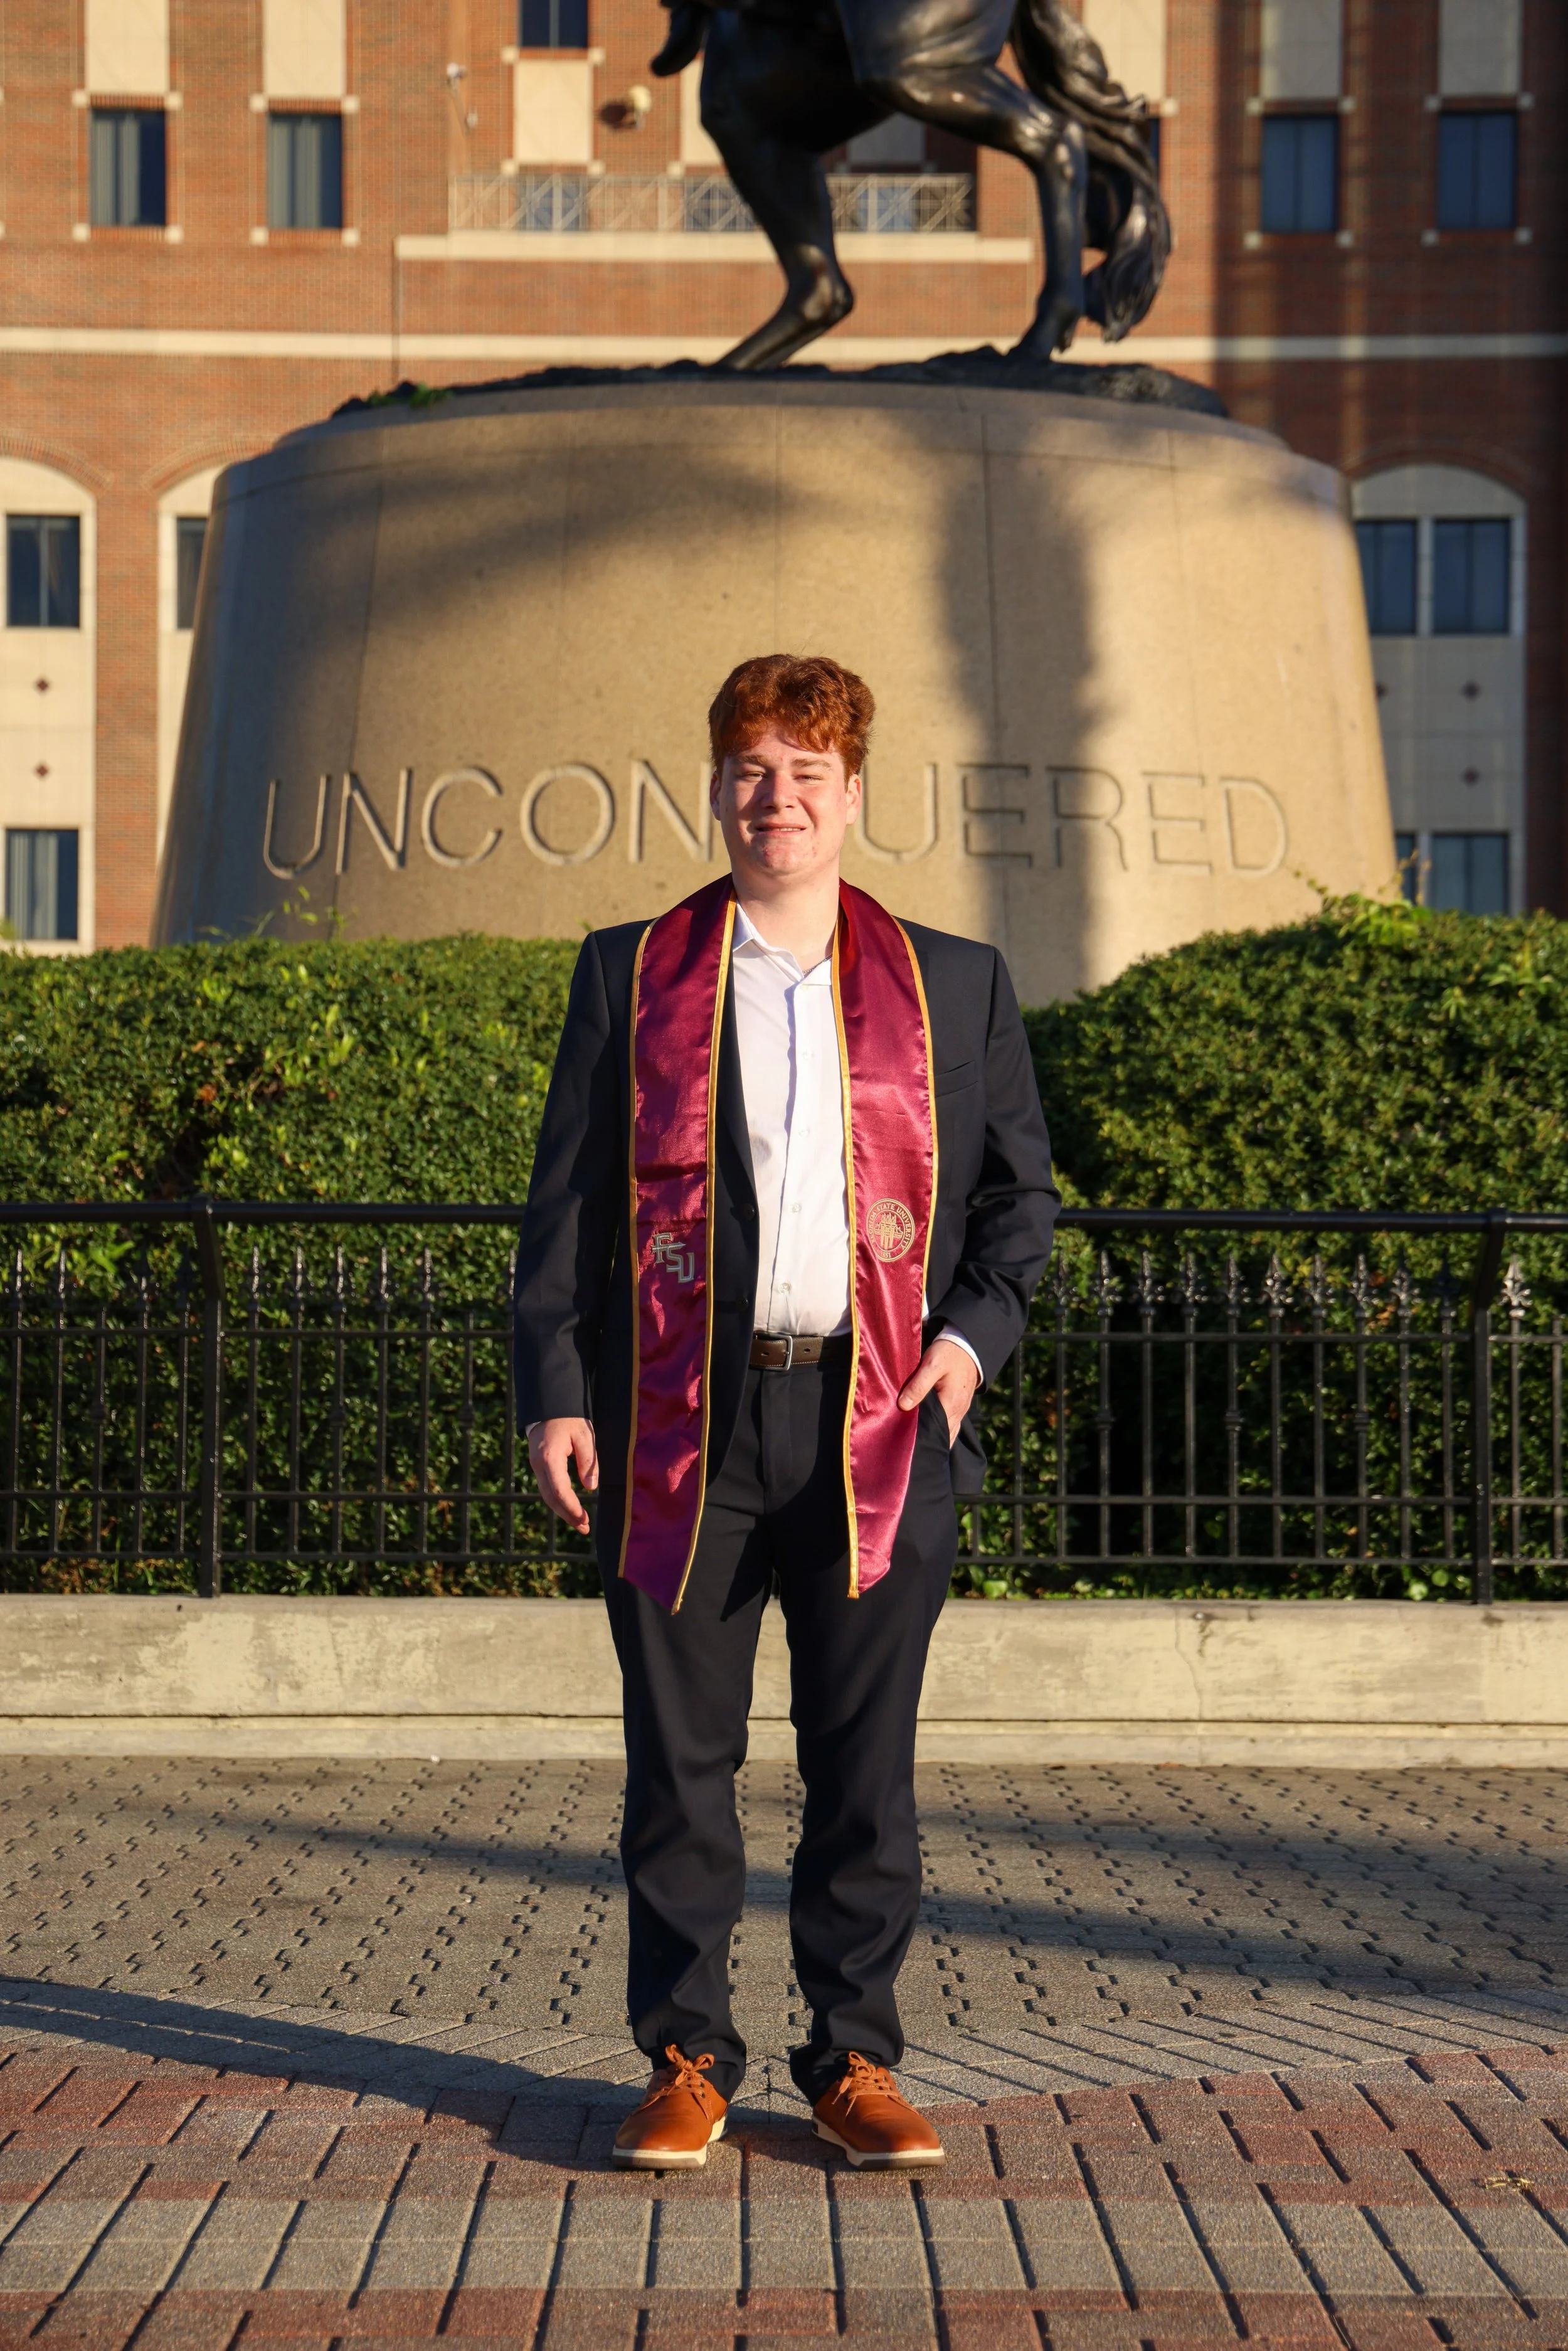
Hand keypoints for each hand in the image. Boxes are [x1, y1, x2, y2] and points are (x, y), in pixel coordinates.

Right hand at [528, 1417, 598, 1532]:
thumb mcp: (584, 1435)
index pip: (560, 1491)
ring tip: (580, 1523)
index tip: (584, 1520)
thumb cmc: (570, 1418)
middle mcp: (538, 1465)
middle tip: (584, 1527)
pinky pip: (547, 1488)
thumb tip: (590, 1488)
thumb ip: (588, 1461)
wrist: (549, 1405)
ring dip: (562, 1511)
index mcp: (549, 1457)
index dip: (572, 1508)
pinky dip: (558, 1501)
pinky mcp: (538, 1465)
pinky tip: (570, 1508)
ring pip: (547, 1495)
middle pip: (551, 1498)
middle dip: (567, 1515)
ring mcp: (535, 1466)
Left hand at [897, 1336, 980, 1446]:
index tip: (904, 1440)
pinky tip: (930, 1434)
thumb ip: (918, 1386)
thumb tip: (903, 1406)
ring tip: (916, 1444)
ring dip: (934, 1436)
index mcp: (951, 1403)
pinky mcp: (960, 1405)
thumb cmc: (948, 1353)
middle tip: (907, 1445)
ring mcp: (961, 1409)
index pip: (934, 1429)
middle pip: (941, 1433)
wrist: (968, 1345)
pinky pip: (951, 1424)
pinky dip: (942, 1431)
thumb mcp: (931, 1365)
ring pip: (947, 1431)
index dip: (920, 1435)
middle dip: (927, 1440)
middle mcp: (959, 1411)